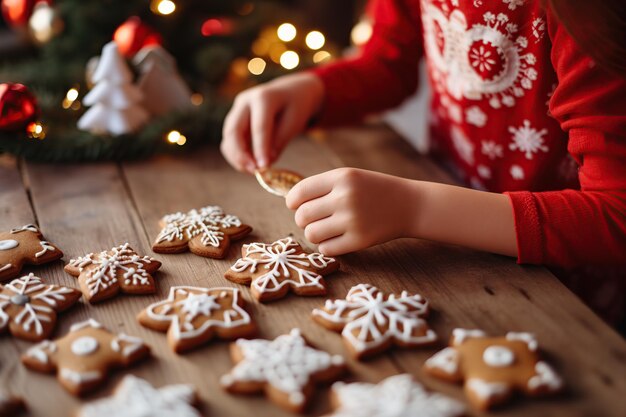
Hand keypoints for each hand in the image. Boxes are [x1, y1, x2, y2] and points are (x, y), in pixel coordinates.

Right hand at [220, 72, 324, 172]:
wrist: (292, 91)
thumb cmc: (297, 106)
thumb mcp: (295, 121)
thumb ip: (280, 140)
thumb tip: (266, 162)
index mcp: (263, 97)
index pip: (259, 126)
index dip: (260, 149)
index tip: (264, 167)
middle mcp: (245, 100)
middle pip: (234, 130)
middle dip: (240, 154)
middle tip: (254, 171)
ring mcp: (237, 108)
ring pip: (228, 136)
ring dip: (236, 157)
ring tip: (253, 171)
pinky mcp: (235, 118)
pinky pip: (230, 139)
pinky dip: (236, 154)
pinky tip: (249, 165)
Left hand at [285, 168, 418, 255]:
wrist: (408, 204)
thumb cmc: (373, 190)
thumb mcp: (350, 177)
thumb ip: (321, 186)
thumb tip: (290, 203)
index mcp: (341, 178)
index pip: (299, 193)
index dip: (292, 202)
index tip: (296, 206)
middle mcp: (345, 197)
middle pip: (302, 216)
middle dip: (303, 220)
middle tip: (314, 220)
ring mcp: (352, 220)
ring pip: (311, 234)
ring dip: (314, 234)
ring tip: (325, 230)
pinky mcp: (359, 241)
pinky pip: (326, 250)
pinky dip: (327, 247)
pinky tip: (337, 239)